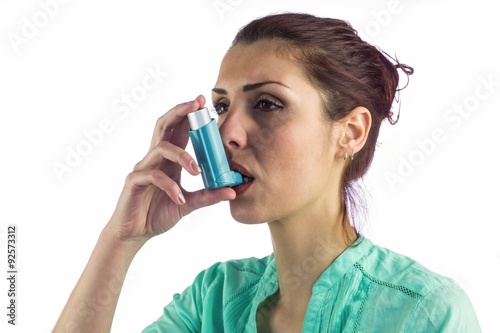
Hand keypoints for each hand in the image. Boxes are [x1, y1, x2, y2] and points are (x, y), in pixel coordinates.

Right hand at [109, 95, 235, 240]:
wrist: (135, 233)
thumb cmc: (158, 213)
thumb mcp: (189, 204)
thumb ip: (207, 196)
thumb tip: (231, 191)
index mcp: (169, 160)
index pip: (178, 130)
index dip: (188, 115)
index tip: (202, 102)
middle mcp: (155, 159)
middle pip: (164, 126)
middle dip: (180, 112)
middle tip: (196, 106)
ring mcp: (142, 168)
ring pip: (161, 148)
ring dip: (182, 156)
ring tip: (197, 170)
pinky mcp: (133, 182)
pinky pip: (152, 176)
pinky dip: (169, 186)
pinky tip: (179, 199)